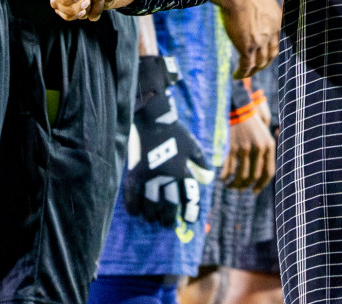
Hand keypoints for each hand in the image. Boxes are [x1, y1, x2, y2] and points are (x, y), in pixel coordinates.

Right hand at [124, 57, 212, 227]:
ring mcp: (150, 175)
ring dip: (152, 215)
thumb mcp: (193, 146)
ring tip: (152, 219)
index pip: (189, 196)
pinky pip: (132, 194)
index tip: (189, 220)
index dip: (190, 210)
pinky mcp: (136, 172)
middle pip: (169, 204)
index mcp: (183, 170)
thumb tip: (208, 180)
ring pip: (151, 203)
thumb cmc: (175, 133)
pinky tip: (134, 212)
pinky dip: (133, 205)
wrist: (153, 119)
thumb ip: (202, 164)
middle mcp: (167, 176)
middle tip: (167, 223)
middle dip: (169, 217)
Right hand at [215, 0, 280, 78]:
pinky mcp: (247, 46)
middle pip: (271, 55)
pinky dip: (242, 73)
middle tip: (256, 67)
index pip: (277, 41)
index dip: (271, 49)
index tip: (265, 54)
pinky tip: (236, 76)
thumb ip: (262, 6)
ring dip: (252, 71)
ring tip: (245, 74)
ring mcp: (260, 41)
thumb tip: (254, 5)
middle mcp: (272, 32)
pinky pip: (246, 65)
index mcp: (278, 20)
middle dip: (264, 63)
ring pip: (259, 63)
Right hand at [222, 108, 274, 191]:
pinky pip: (228, 169)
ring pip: (241, 176)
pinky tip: (224, 179)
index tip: (254, 190)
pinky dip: (226, 177)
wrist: (239, 108)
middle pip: (254, 176)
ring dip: (236, 185)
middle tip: (241, 189)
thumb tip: (262, 176)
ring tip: (232, 186)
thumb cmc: (253, 124)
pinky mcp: (232, 148)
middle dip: (247, 186)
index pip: (268, 172)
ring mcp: (244, 149)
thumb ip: (266, 153)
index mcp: (268, 146)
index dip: (262, 185)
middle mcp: (258, 149)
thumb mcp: (265, 136)